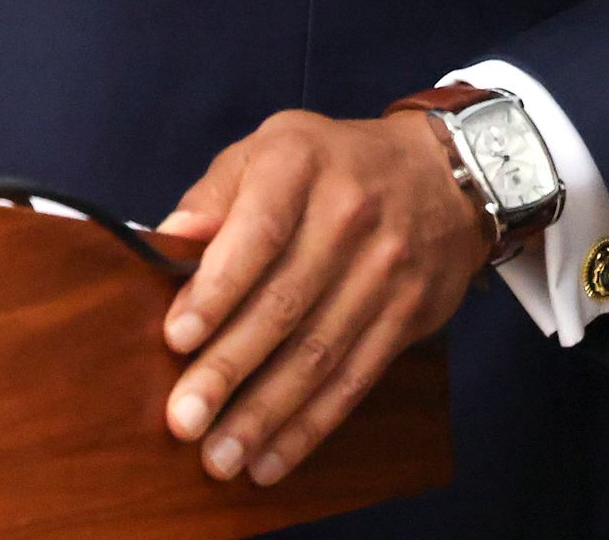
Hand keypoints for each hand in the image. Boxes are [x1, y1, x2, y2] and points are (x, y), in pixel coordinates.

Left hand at [154, 110, 486, 487]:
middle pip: (283, 304)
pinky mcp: (406, 317)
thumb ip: (215, 195)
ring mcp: (384, 270)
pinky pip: (353, 380)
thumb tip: (163, 240)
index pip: (257, 234)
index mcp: (299, 164)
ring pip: (318, 354)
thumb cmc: (331, 165)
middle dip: (229, 369)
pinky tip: (271, 460)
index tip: (177, 338)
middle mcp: (347, 216)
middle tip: (184, 418)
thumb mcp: (270, 147)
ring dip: (265, 414)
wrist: (444, 177)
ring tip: (219, 458)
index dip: (217, 289)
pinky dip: (310, 427)